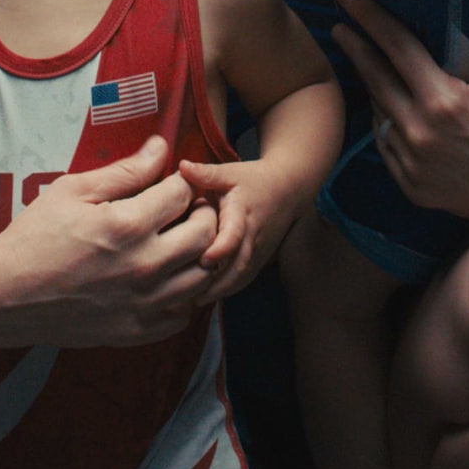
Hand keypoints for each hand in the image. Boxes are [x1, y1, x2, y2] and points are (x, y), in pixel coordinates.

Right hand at [0, 136, 235, 346]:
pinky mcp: (137, 331)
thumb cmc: (33, 237)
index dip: (181, 182)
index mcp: (129, 225)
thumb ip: (123, 171)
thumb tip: (160, 147)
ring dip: (199, 256)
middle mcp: (146, 266)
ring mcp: (144, 303)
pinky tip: (165, 282)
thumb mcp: (72, 191)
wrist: (3, 296)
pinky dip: (183, 296)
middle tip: (185, 211)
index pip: (184, 193)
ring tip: (180, 245)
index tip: (171, 185)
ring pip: (203, 277)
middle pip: (206, 233)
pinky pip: (183, 315)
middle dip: (201, 214)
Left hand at [173, 154, 300, 296]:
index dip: (221, 249)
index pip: (235, 235)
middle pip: (238, 265)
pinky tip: (205, 298)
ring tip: (193, 301)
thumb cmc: (252, 180)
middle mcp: (253, 236)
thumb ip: (205, 173)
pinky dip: (226, 291)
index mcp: (243, 213)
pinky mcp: (258, 260)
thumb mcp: (229, 172)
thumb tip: (181, 166)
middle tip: (189, 295)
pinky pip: (243, 280)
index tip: (204, 261)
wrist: (287, 190)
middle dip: (216, 282)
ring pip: (241, 277)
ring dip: (220, 291)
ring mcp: (258, 251)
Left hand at [327, 0, 468, 221]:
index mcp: (444, 103)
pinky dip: (386, 122)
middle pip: (376, 79)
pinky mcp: (412, 188)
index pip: (396, 47)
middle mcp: (420, 135)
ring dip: (371, 86)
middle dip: (355, 48)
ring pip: (379, 114)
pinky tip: (384, 105)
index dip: (368, 17)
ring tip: (363, 62)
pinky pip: (387, 145)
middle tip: (339, 24)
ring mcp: (412, 166)